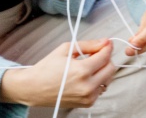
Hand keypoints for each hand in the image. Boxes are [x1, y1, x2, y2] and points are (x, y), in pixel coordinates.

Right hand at [0, 38, 115, 107]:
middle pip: (111, 69)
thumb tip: (104, 42)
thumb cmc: (46, 69)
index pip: (105, 56)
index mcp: (82, 70)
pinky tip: (84, 77)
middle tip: (96, 54)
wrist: (34, 88)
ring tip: (88, 67)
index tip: (106, 43)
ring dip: (102, 71)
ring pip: (108, 80)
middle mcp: (88, 86)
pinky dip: (97, 82)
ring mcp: (88, 97)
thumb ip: (88, 45)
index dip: (107, 47)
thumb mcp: (65, 49)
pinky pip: (101, 89)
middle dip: (106, 59)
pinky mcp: (87, 103)